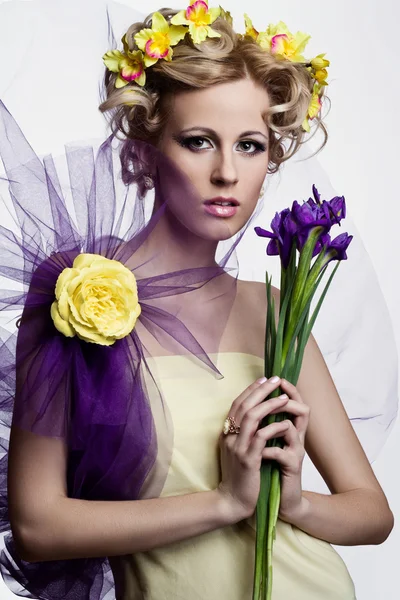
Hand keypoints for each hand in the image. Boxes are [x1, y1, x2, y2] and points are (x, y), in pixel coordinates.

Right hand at [216, 375, 291, 522]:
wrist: (232, 502)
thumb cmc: (238, 476)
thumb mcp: (237, 451)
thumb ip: (242, 435)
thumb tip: (255, 417)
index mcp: (226, 433)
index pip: (237, 404)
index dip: (250, 390)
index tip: (264, 379)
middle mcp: (229, 437)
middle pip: (244, 406)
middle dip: (260, 390)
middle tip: (274, 379)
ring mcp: (237, 448)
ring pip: (251, 418)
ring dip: (268, 405)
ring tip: (283, 397)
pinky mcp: (247, 460)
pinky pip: (260, 438)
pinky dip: (271, 427)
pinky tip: (283, 423)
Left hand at [262, 379, 310, 522]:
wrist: (281, 500)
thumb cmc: (270, 469)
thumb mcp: (266, 443)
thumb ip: (264, 426)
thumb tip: (251, 404)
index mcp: (288, 431)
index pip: (294, 404)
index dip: (288, 390)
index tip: (275, 378)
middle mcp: (295, 439)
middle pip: (301, 411)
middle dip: (287, 400)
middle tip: (276, 392)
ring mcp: (295, 452)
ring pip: (292, 429)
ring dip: (276, 423)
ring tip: (262, 421)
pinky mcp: (292, 468)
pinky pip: (281, 453)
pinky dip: (268, 450)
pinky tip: (259, 452)